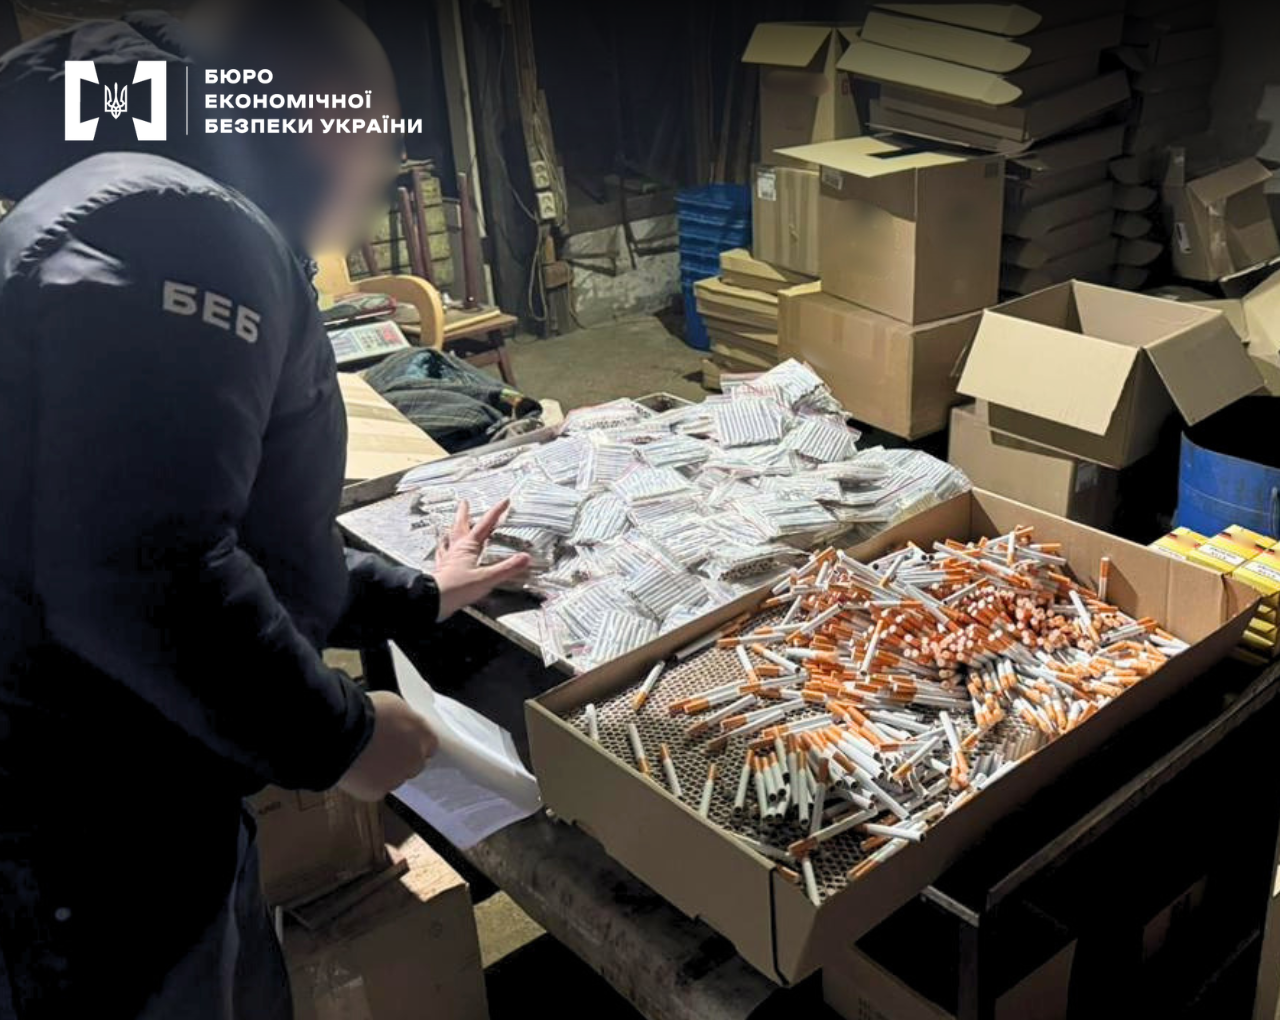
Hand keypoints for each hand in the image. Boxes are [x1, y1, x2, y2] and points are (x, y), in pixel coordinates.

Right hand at [338, 691, 436, 800]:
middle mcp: (416, 758)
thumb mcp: (393, 703)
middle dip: (402, 758)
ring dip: (385, 770)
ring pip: (395, 777)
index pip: (429, 744)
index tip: (403, 740)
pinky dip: (368, 781)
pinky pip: (376, 788)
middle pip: (414, 763)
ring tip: (365, 757)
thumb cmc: (364, 712)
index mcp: (423, 734)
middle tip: (382, 749)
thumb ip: (405, 718)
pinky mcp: (379, 791)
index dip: (414, 742)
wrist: (341, 731)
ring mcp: (398, 777)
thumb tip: (402, 723)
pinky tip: (357, 768)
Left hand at [433, 499, 530, 619]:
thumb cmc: (458, 588)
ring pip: (449, 538)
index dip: (496, 512)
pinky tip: (441, 550)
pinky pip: (442, 555)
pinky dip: (442, 549)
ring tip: (450, 524)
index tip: (504, 502)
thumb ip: (507, 568)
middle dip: (464, 513)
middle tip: (465, 503)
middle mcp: (456, 549)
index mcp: (468, 547)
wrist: (434, 600)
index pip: (485, 525)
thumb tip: (525, 558)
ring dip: (451, 529)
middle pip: (461, 526)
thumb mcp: (487, 578)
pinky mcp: (441, 570)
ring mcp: (447, 559)